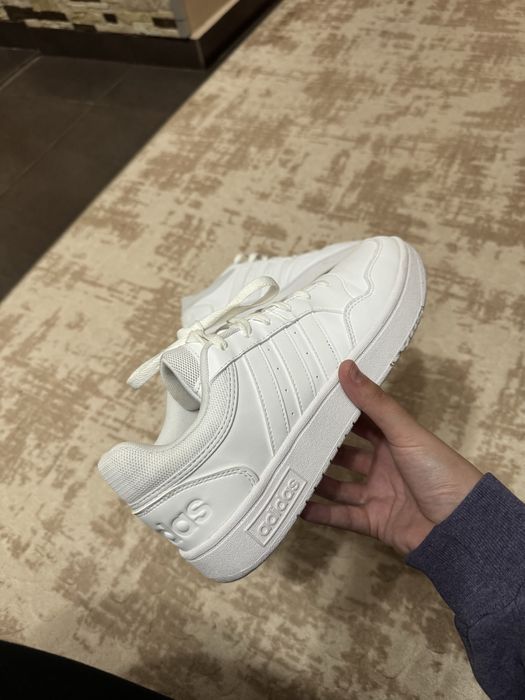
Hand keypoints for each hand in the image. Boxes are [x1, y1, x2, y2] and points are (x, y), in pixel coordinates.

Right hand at [301, 360, 482, 554]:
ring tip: (288, 471)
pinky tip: (298, 506)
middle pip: (346, 455)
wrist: (460, 527)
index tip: (311, 403)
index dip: (339, 413)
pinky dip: (320, 513)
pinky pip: (342, 516)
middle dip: (322, 449)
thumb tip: (347, 367)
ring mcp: (378, 494)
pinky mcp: (374, 521)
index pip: (361, 422)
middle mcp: (384, 466)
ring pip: (339, 486)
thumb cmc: (441, 473)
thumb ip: (374, 403)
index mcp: (395, 441)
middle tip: (291, 439)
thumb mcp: (405, 432)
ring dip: (317, 480)